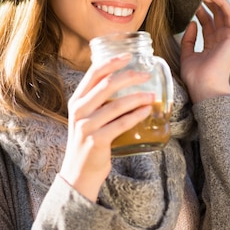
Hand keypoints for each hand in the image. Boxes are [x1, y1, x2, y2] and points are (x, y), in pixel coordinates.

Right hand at [59, 53, 153, 201]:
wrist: (78, 173)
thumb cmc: (88, 141)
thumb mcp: (87, 117)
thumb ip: (98, 101)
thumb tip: (123, 80)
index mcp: (76, 100)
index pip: (93, 73)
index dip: (112, 61)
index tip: (129, 55)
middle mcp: (79, 110)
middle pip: (107, 84)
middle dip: (129, 76)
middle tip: (146, 74)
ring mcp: (86, 125)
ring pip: (117, 104)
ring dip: (138, 97)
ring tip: (152, 95)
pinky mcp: (96, 140)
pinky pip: (121, 123)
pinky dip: (136, 115)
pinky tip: (147, 110)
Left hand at [180, 0, 229, 103]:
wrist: (204, 87)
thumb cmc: (196, 76)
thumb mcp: (187, 54)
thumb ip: (189, 39)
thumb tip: (192, 23)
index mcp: (212, 45)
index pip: (208, 24)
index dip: (200, 12)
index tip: (190, 2)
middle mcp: (222, 40)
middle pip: (217, 16)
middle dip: (208, 4)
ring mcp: (229, 38)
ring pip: (224, 13)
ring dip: (216, 1)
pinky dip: (223, 3)